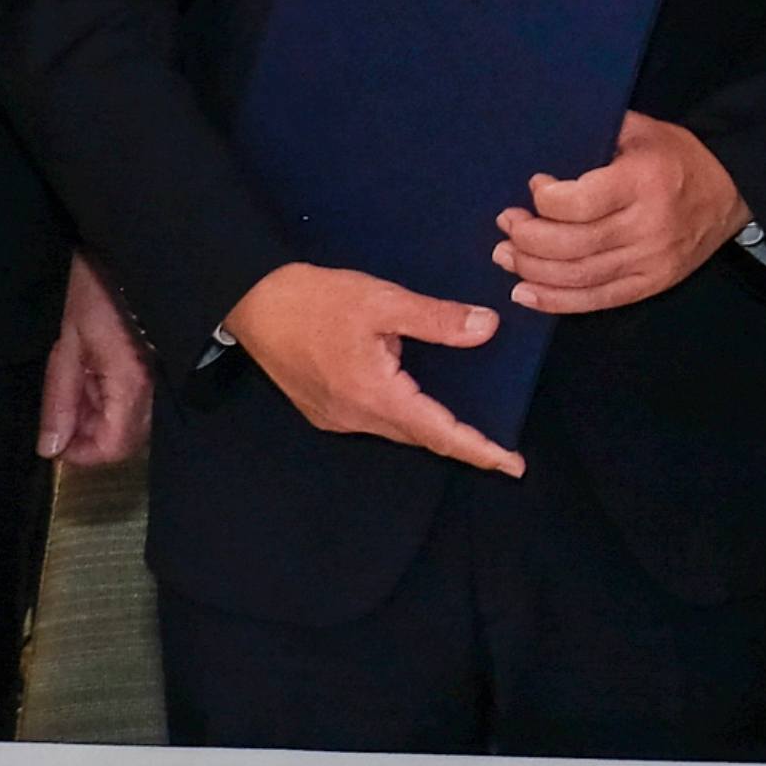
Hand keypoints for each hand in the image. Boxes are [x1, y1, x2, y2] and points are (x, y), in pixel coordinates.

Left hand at [36, 255, 152, 469]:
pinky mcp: (156, 367)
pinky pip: (134, 403)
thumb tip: (51, 448)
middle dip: (88, 437)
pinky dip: (108, 401)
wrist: (127, 252)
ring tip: (73, 386)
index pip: (114, 447)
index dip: (81, 455)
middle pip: (125, 441)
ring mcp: (157, 377)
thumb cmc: (93, 291)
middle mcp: (151, 387)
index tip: (54, 444)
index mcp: (129, 382)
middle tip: (60, 412)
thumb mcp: (65, 345)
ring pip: (130, 424)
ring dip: (97, 419)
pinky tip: (90, 375)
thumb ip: (60, 400)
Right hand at [216, 265, 519, 474]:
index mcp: (375, 395)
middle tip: (501, 447)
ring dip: (433, 429)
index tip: (514, 465)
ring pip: (399, 430)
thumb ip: (436, 319)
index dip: (479, 450)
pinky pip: (377, 420)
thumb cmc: (316, 299)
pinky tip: (420, 400)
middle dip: (462, 443)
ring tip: (470, 425)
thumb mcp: (382, 300)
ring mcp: (337, 418)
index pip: (439, 432)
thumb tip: (487, 329)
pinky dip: (406, 416)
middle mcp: (356, 417)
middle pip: (421, 437)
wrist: (252, 302)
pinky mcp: (324, 410)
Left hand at [497, 111, 743, 315]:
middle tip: (507, 225)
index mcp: (643, 181)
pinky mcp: (652, 284)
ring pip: (579, 277)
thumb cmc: (678, 156)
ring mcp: (651, 260)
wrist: (732, 189)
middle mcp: (648, 225)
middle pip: (572, 245)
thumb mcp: (641, 129)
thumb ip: (595, 133)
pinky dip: (556, 301)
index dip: (544, 200)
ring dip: (532, 271)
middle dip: (527, 238)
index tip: (534, 187)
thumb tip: (542, 142)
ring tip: (506, 256)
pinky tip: (526, 293)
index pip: (578, 203)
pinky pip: (597, 300)